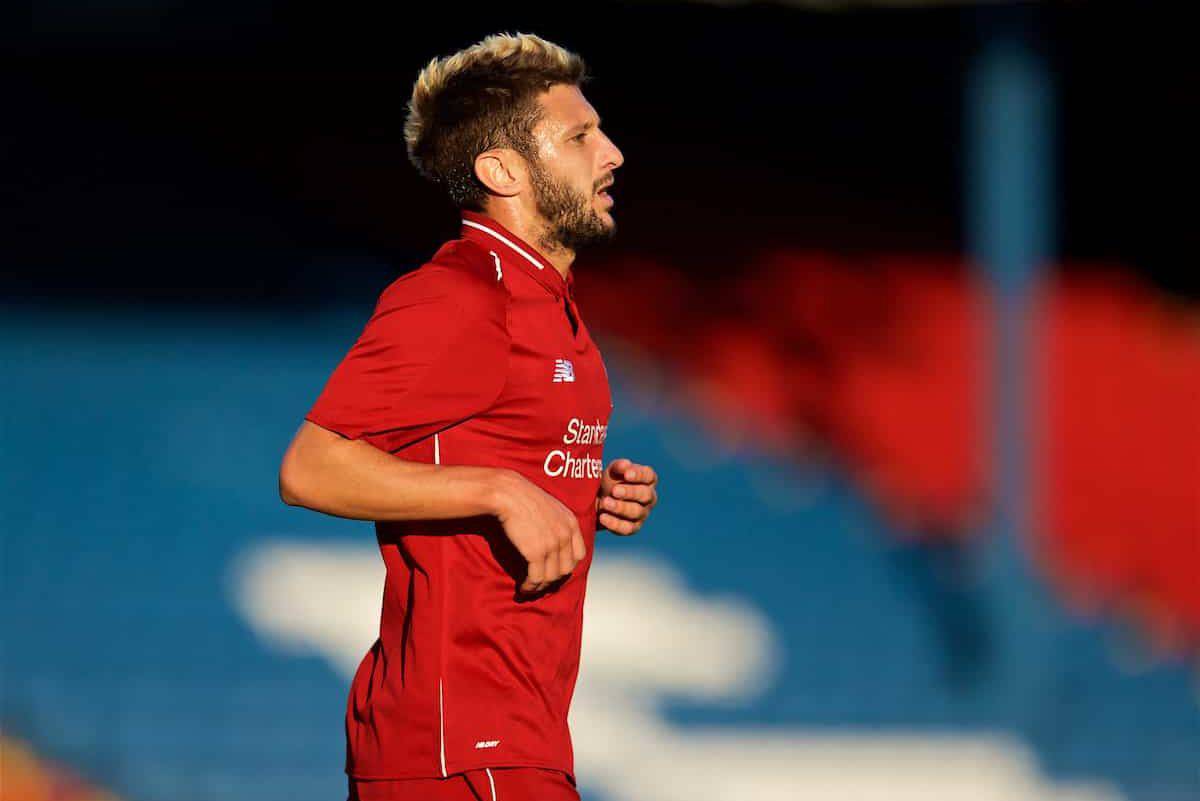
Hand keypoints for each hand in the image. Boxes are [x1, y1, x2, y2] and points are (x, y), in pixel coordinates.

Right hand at [491, 470, 586, 593]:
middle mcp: (566, 535)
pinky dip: (530, 587)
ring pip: (552, 577)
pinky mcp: (536, 553)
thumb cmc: (524, 497)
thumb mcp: (551, 507)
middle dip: (554, 578)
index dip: (568, 565)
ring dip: (540, 587)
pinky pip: (537, 578)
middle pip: (567, 569)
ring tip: (529, 589)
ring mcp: (552, 545)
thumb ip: (559, 523)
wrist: (508, 493)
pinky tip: (522, 588)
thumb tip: (554, 540)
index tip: (555, 570)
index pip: (579, 555)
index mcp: (571, 523)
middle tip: (540, 582)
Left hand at [596, 458, 657, 535]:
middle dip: (630, 493)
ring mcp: (643, 513)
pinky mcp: (633, 528)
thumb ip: (619, 466)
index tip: (627, 475)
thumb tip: (626, 465)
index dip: (639, 475)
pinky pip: (627, 528)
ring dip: (620, 507)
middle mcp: (649, 497)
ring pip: (636, 512)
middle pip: (645, 495)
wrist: (598, 501)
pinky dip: (614, 523)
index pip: (649, 476)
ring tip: (605, 503)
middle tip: (614, 490)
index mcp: (647, 480)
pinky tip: (602, 517)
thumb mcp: (612, 471)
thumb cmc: (609, 482)